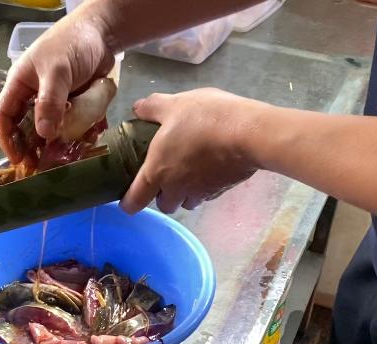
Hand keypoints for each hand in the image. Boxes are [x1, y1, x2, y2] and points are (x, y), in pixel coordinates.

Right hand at [0, 15, 115, 163]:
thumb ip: (49, 101)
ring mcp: (57, 103)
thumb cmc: (72, 43)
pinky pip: (73, 127)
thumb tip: (43, 133)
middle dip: (32, 148)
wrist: (104, 32)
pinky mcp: (75, 107)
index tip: (18, 158)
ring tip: (63, 159)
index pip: (4, 116)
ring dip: (57, 145)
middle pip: (27, 129)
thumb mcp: (57, 71)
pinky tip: (84, 145)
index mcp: (20, 85)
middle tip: (41, 167)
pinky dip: (78, 136)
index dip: (7, 139)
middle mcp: (35, 96)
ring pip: (51, 131)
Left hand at [121, 88, 266, 213]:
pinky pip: (207, 195)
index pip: (135, 201)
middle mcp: (176, 188)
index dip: (128, 203)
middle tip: (165, 176)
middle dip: (161, 196)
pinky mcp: (222, 191)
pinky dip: (204, 188)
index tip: (127, 199)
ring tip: (189, 173)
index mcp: (156, 171)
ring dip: (184, 194)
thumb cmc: (204, 118)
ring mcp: (201, 192)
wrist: (249, 133)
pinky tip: (210, 169)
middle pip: (164, 205)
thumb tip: (137, 108)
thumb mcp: (174, 104)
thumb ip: (152, 107)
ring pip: (187, 203)